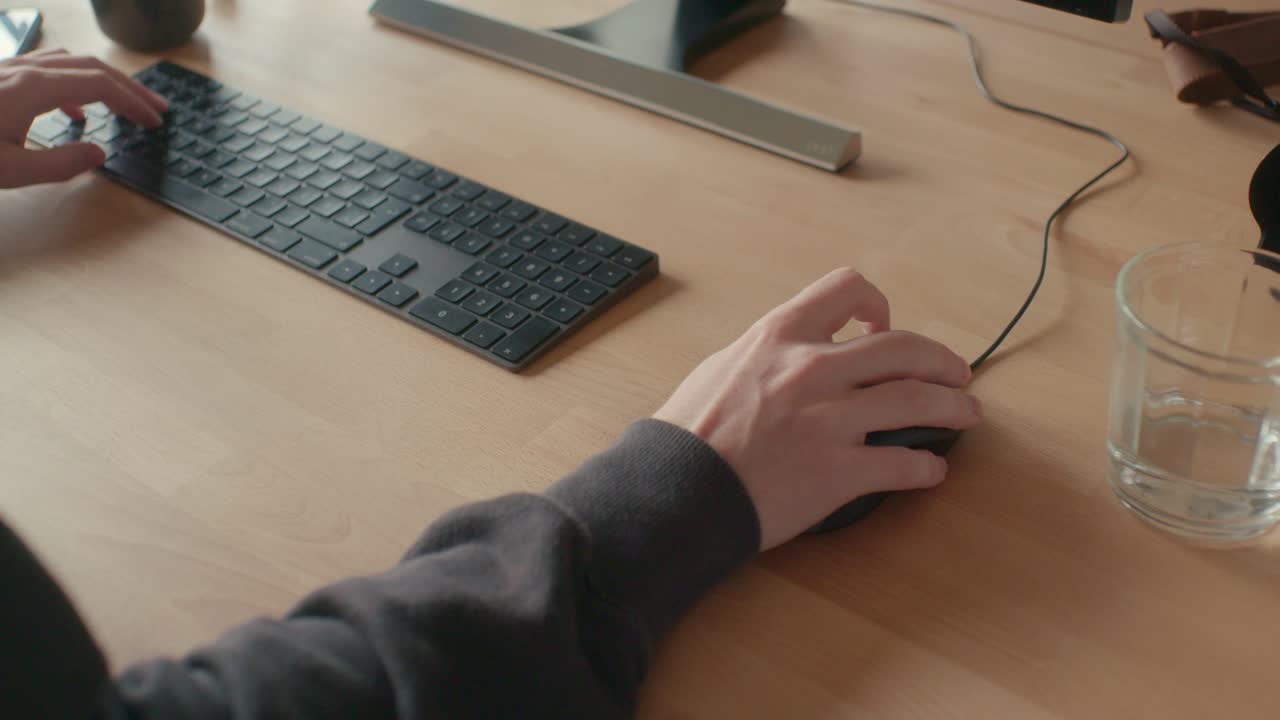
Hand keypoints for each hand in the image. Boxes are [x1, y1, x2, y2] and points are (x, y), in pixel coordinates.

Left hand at [0, 49, 167, 188]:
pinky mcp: (1, 76)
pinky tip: (75, 108)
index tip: (154, 122)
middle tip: (156, 108)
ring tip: (123, 103)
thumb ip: (59, 164)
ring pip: (71, 63)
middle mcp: (26, 70)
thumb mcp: (10, 169)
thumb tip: (99, 155)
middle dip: (129, 87)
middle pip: (92, 67)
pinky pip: (47, 67)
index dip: (133, 102)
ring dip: (104, 80)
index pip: (100, 85)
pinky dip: (75, 82)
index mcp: (34, 88)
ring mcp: (11, 68)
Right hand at [655, 268, 981, 550]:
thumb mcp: (720, 369)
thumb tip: (790, 356)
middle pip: (904, 347)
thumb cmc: (687, 436)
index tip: (884, 324)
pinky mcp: (839, 471)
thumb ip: (765, 356)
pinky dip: (927, 467)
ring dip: (954, 407)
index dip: (877, 304)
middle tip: (957, 374)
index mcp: (780, 337)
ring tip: (968, 414)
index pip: (846, 289)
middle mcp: (812, 369)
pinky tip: (932, 471)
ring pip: (919, 400)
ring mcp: (830, 420)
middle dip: (941, 360)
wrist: (673, 490)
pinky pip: (904, 464)